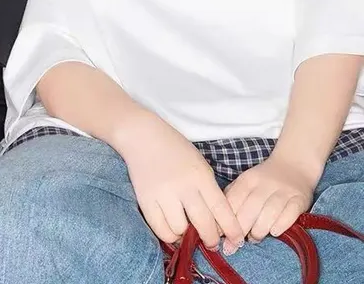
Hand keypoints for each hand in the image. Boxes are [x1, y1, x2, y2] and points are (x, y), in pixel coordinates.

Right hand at [120, 113, 243, 250]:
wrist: (142, 136)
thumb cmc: (175, 149)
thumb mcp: (200, 165)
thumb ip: (208, 190)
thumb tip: (216, 220)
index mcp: (200, 176)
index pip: (221, 210)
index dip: (232, 229)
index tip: (237, 239)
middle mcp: (183, 186)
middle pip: (203, 224)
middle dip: (211, 239)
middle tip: (212, 242)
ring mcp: (163, 194)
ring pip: (181, 230)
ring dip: (187, 236)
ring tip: (187, 231)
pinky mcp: (145, 200)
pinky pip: (159, 229)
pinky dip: (168, 235)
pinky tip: (172, 230)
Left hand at [225, 154, 315, 243]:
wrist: (293, 167)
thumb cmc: (264, 180)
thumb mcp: (246, 182)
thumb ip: (233, 197)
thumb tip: (218, 221)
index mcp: (248, 179)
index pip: (234, 200)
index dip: (227, 220)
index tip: (221, 236)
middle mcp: (264, 184)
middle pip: (250, 208)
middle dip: (241, 228)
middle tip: (237, 243)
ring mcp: (283, 191)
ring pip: (269, 212)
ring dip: (259, 229)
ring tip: (254, 238)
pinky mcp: (299, 199)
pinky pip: (290, 213)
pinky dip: (281, 224)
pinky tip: (274, 232)